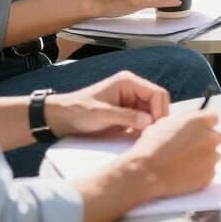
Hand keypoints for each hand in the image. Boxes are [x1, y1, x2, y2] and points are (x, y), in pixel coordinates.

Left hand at [44, 71, 169, 137]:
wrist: (60, 118)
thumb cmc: (79, 112)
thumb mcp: (102, 115)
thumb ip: (127, 117)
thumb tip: (150, 122)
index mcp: (129, 82)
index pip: (157, 94)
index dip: (159, 111)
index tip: (152, 130)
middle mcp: (133, 88)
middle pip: (157, 103)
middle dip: (156, 119)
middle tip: (149, 137)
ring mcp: (130, 100)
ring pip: (152, 112)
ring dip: (150, 125)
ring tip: (143, 140)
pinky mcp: (127, 112)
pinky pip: (143, 120)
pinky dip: (143, 129)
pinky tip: (137, 139)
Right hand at [124, 109, 220, 198]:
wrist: (146, 172)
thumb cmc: (152, 146)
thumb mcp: (166, 122)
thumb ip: (185, 119)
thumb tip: (191, 120)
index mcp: (201, 121)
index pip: (214, 117)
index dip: (204, 124)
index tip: (197, 130)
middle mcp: (210, 138)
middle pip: (216, 136)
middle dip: (206, 140)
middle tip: (190, 147)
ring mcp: (211, 158)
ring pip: (214, 155)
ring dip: (204, 157)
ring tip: (186, 162)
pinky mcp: (209, 176)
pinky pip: (210, 171)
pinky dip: (201, 172)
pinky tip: (186, 172)